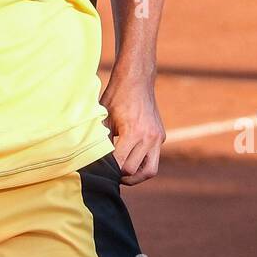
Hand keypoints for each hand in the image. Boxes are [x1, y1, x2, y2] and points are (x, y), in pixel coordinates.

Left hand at [100, 69, 165, 185]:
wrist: (136, 79)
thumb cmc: (116, 97)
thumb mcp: (104, 118)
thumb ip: (102, 141)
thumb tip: (95, 161)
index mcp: (133, 132)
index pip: (120, 164)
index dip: (109, 170)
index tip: (100, 169)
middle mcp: (149, 137)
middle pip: (134, 171)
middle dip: (120, 175)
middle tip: (109, 173)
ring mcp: (158, 137)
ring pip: (150, 171)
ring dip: (136, 177)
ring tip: (122, 176)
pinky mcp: (161, 136)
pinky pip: (153, 158)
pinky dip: (142, 164)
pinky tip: (130, 161)